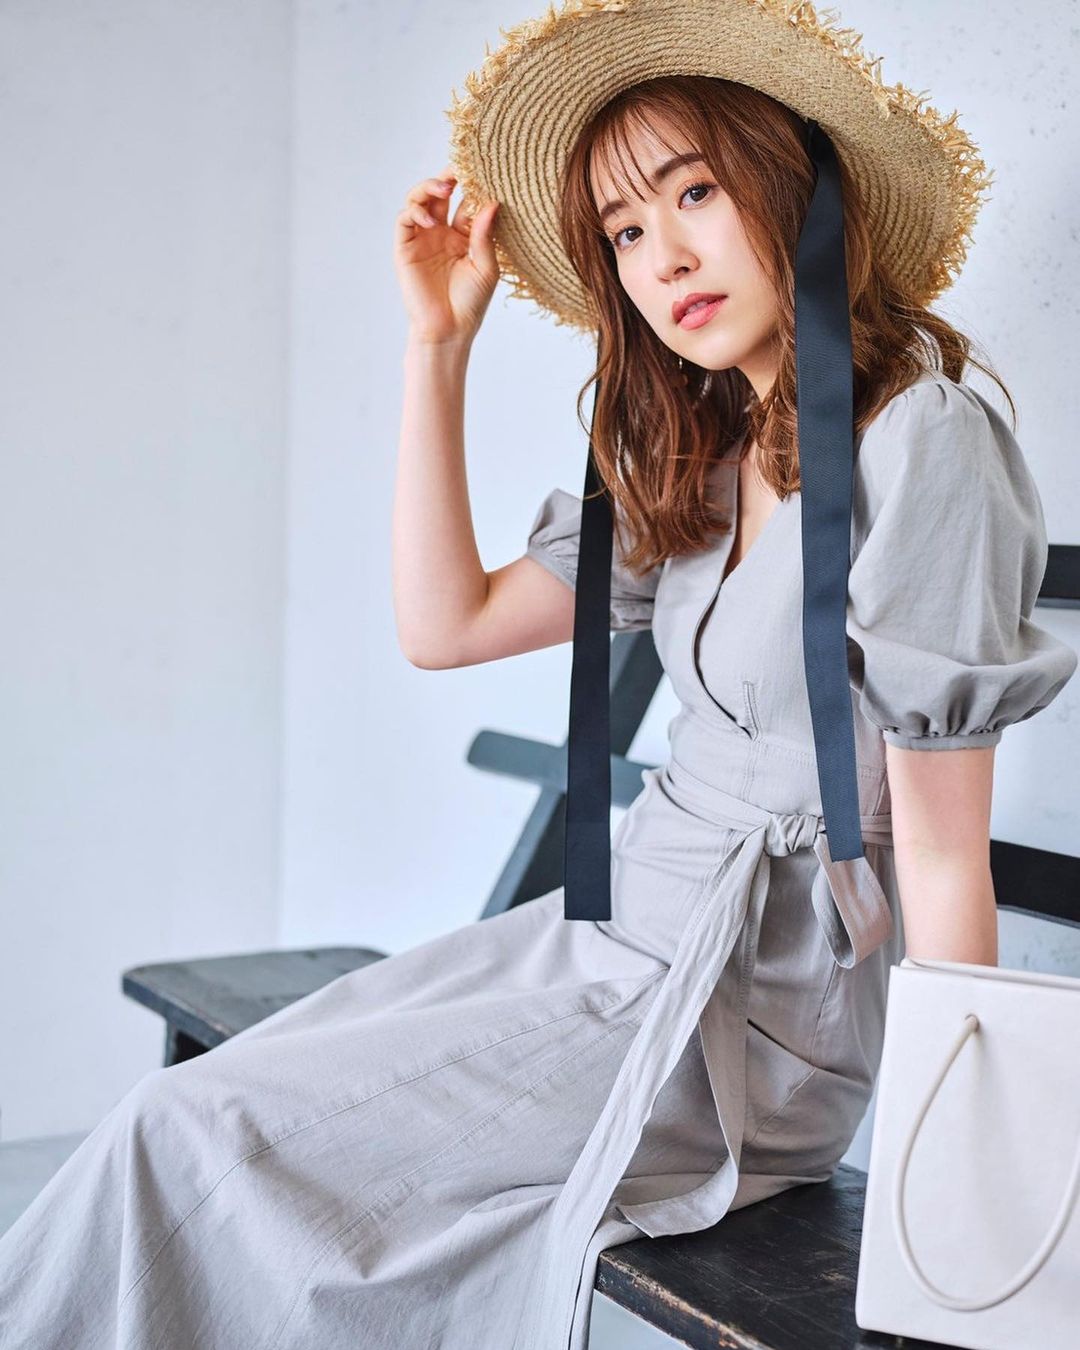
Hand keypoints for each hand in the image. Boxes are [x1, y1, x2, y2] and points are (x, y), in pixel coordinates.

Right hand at [393, 164, 500, 345]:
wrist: (449, 330)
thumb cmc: (470, 303)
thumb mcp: (486, 267)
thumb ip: (485, 235)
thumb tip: (491, 202)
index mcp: (464, 236)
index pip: (467, 201)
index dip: (473, 186)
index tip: (485, 172)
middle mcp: (442, 233)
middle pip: (442, 193)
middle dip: (449, 176)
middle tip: (460, 168)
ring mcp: (422, 238)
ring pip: (420, 199)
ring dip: (429, 187)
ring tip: (444, 188)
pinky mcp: (405, 247)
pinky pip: (405, 219)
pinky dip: (414, 212)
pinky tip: (429, 220)